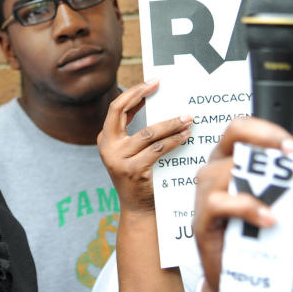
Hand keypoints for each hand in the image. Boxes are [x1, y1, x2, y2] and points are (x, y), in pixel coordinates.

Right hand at [96, 80, 191, 213]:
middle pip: (121, 111)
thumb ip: (134, 129)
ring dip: (171, 123)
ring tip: (187, 117)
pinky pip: (158, 149)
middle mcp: (107, 147)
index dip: (133, 92)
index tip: (152, 82)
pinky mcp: (133, 170)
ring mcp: (118, 159)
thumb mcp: (130, 150)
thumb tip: (150, 100)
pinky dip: (174, 140)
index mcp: (105, 138)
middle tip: (160, 85)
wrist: (138, 209)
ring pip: (148, 132)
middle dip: (141, 94)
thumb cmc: (140, 175)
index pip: (116, 108)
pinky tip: (185, 135)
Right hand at [193, 115, 292, 291]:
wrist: (242, 273)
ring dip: (264, 185)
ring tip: (286, 204)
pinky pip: (220, 202)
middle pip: (233, 133)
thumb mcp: (279, 194)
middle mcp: (215, 169)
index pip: (243, 127)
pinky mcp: (201, 218)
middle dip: (268, 138)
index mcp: (231, 158)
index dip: (269, 130)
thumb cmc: (257, 231)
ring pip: (227, 169)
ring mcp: (205, 192)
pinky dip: (248, 208)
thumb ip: (289, 162)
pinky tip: (269, 219)